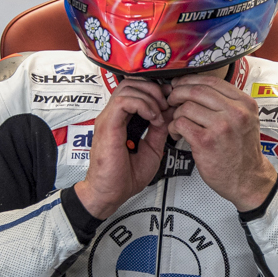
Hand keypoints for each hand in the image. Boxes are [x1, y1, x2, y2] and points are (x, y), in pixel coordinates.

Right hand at [75, 78, 169, 219]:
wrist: (111, 193)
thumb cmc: (124, 177)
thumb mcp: (152, 149)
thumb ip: (158, 131)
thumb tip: (168, 115)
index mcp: (121, 119)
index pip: (135, 89)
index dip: (155, 91)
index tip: (170, 102)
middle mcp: (113, 116)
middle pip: (131, 82)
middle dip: (153, 89)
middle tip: (166, 104)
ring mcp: (109, 119)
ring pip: (127, 87)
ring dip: (149, 96)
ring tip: (159, 113)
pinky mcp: (107, 125)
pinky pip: (123, 102)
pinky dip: (142, 105)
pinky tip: (152, 118)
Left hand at [166, 73, 277, 211]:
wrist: (248, 179)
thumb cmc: (243, 152)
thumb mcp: (246, 120)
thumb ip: (228, 103)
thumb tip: (198, 88)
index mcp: (245, 104)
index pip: (212, 80)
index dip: (190, 80)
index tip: (180, 84)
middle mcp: (235, 112)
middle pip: (196, 90)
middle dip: (178, 93)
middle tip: (172, 99)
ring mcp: (221, 126)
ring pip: (186, 107)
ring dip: (176, 114)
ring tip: (178, 123)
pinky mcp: (206, 142)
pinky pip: (180, 123)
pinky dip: (174, 127)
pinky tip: (178, 133)